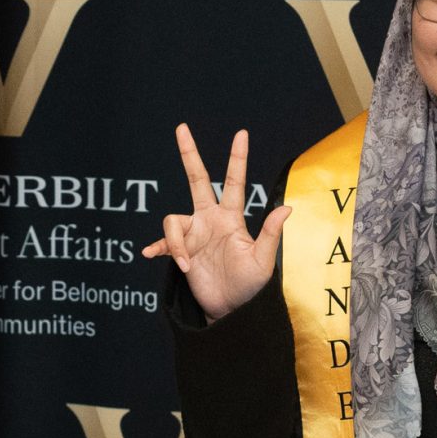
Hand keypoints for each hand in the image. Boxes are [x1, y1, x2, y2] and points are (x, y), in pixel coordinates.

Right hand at [141, 124, 287, 321]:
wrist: (231, 309)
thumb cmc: (251, 287)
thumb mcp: (262, 261)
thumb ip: (271, 234)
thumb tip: (287, 208)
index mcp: (231, 218)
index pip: (233, 182)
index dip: (237, 158)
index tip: (242, 134)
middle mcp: (210, 220)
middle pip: (196, 179)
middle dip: (189, 154)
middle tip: (181, 128)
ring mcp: (193, 234)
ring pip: (173, 221)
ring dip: (175, 243)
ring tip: (185, 265)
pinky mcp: (181, 252)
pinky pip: (163, 243)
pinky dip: (158, 248)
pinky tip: (149, 254)